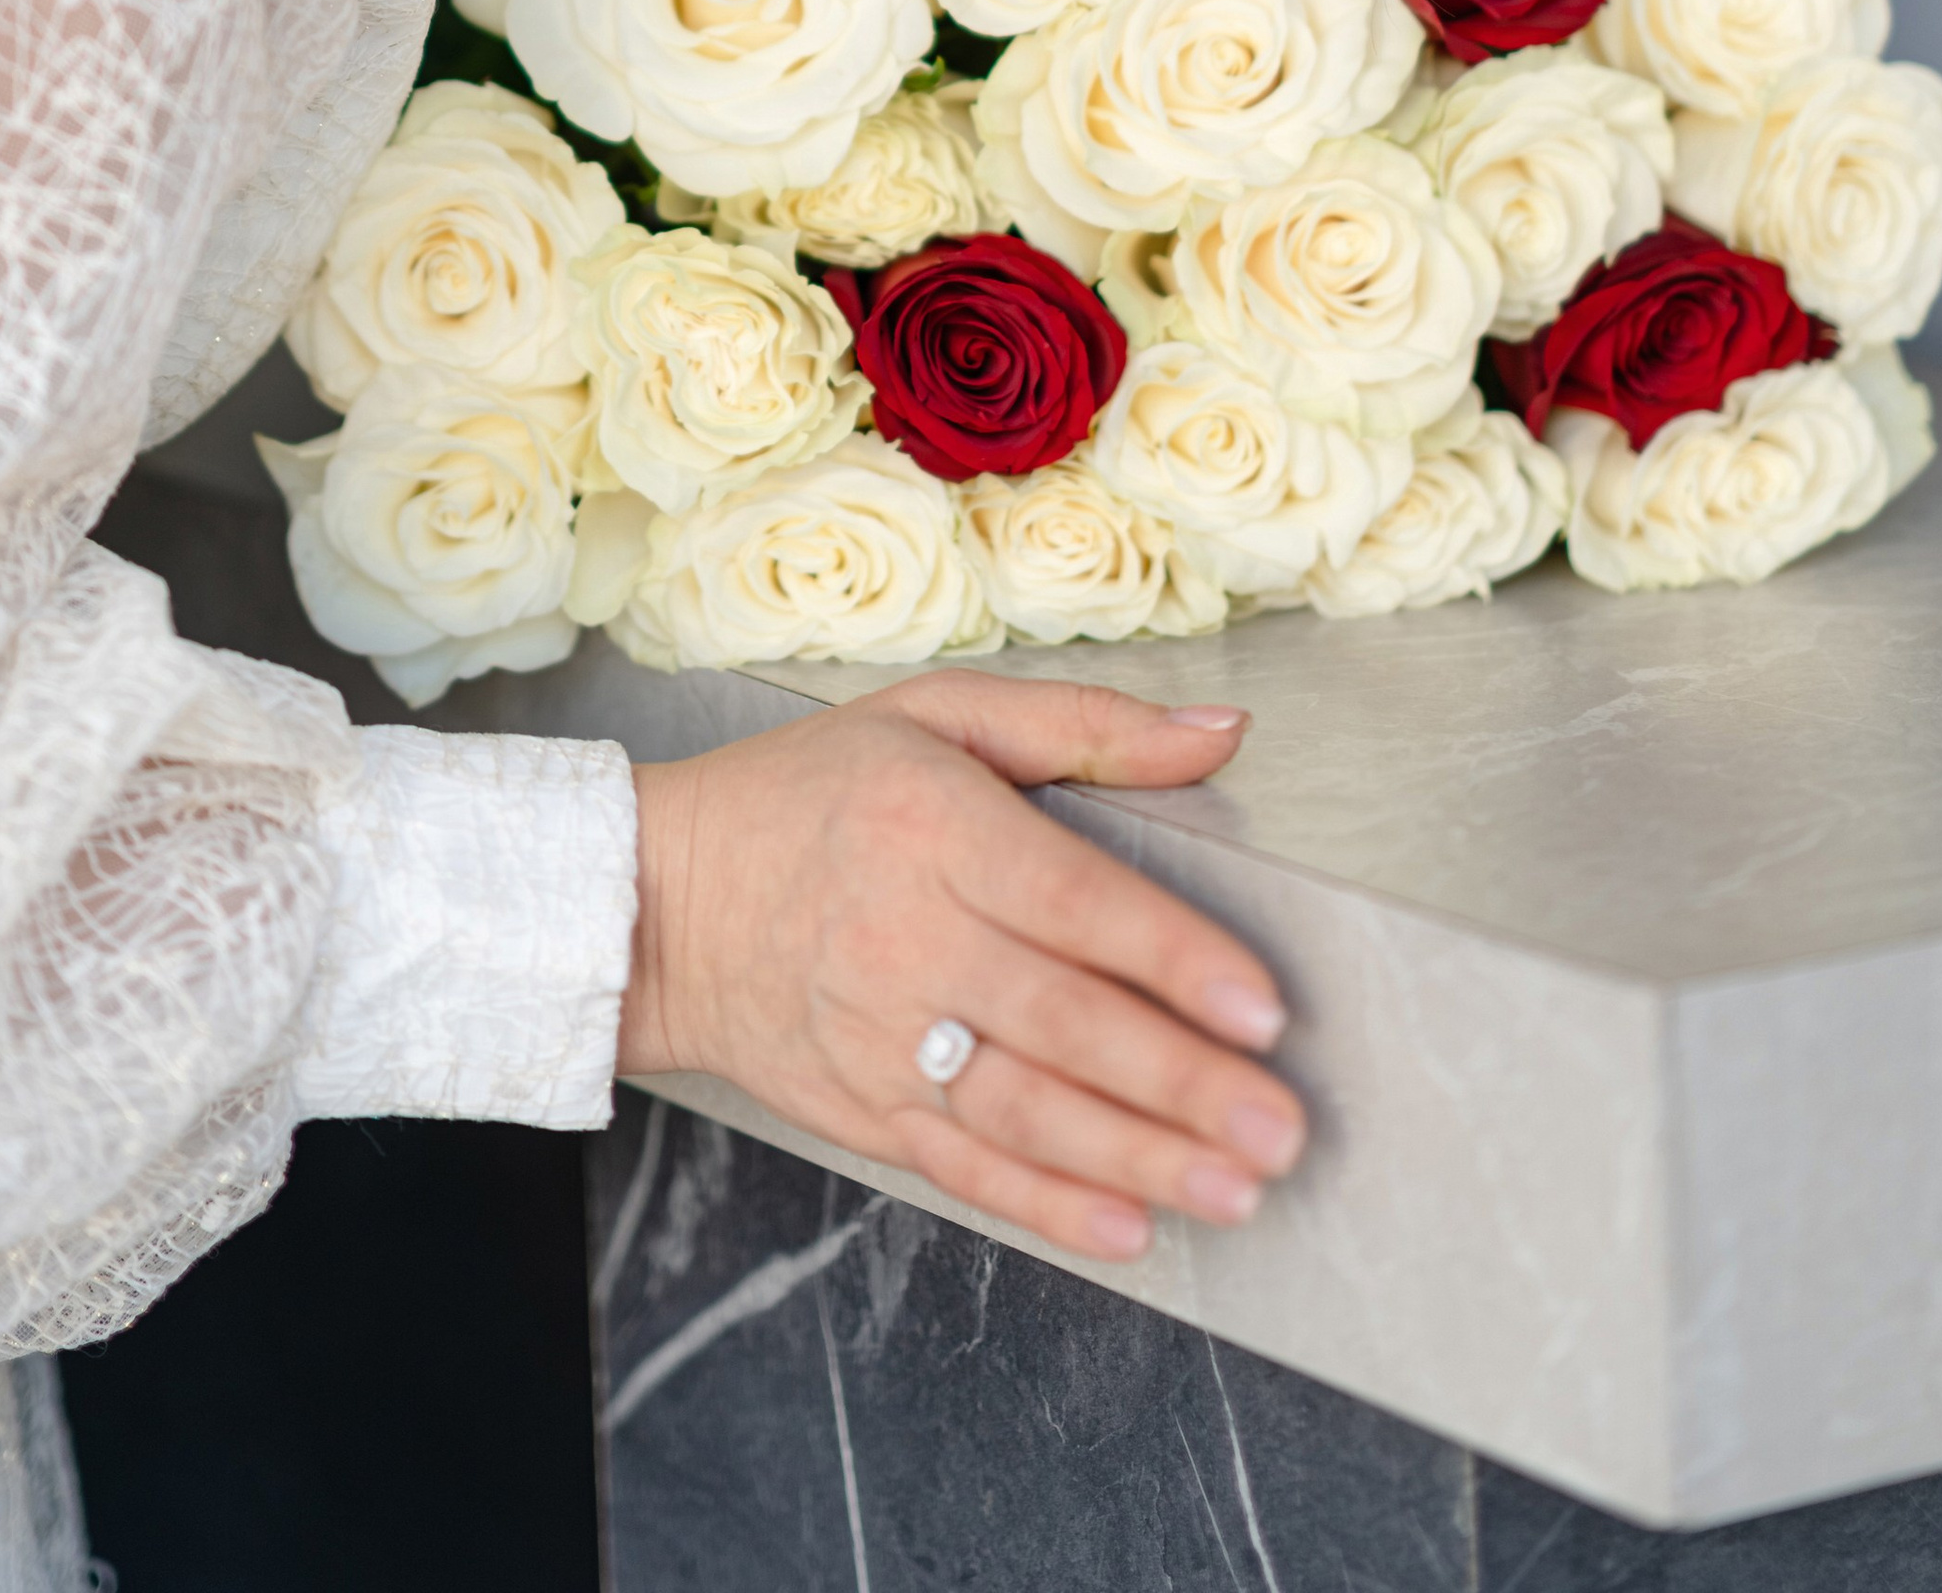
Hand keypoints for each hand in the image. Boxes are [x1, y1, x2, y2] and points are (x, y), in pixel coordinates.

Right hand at [617, 672, 1303, 1264]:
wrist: (660, 898)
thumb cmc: (813, 792)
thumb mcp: (939, 715)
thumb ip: (1089, 725)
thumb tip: (1222, 732)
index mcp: (934, 826)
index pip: (1072, 900)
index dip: (1173, 957)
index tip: (1262, 1007)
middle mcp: (905, 936)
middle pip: (1060, 1021)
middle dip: (1180, 1083)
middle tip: (1280, 1126)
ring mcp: (879, 1036)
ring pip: (1022, 1110)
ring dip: (1137, 1158)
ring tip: (1235, 1188)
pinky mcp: (860, 1108)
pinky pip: (963, 1168)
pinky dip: (1046, 1206)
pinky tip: (1127, 1228)